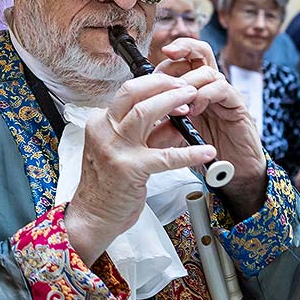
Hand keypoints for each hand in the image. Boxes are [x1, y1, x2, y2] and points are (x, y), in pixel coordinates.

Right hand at [67, 72, 216, 264]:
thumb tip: (178, 120)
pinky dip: (189, 152)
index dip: (155, 84)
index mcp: (101, 122)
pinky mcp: (130, 169)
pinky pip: (165, 156)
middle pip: (133, 92)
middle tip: (187, 87)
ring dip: (173, 102)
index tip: (175, 85)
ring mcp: (115, 148)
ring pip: (145, 111)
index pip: (128, 92)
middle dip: (164, 84)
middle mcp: (104, 130)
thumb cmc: (109, 183)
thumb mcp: (128, 150)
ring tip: (193, 101)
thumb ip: (151, 133)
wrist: (94, 216)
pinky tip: (206, 151)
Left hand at [153, 38, 267, 217]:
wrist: (232, 173)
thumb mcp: (174, 134)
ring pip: (208, 70)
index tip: (156, 59)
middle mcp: (210, 88)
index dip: (168, 58)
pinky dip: (205, 95)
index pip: (182, 61)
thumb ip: (161, 119)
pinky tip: (194, 109)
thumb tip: (136, 108)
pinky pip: (222, 89)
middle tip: (168, 54)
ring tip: (179, 97)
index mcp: (194, 90)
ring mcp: (224, 96)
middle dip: (183, 48)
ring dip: (190, 80)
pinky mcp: (237, 107)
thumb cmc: (203, 153)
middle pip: (200, 52)